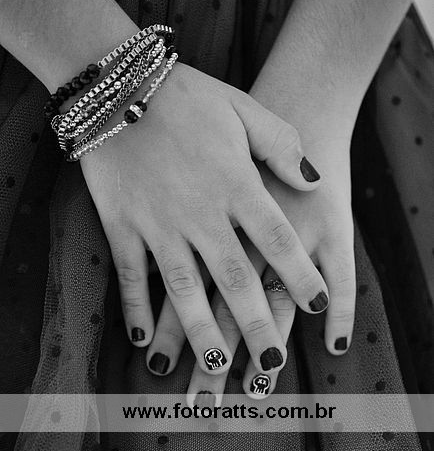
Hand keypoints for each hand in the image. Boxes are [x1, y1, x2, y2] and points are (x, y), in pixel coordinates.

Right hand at [80, 62, 328, 375]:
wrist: (117, 86)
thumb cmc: (185, 98)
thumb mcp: (243, 109)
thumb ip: (282, 145)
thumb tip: (314, 181)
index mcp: (235, 184)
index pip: (277, 239)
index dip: (300, 275)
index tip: (318, 306)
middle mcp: (200, 213)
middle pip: (234, 278)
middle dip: (256, 324)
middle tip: (272, 363)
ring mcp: (158, 224)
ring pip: (183, 289)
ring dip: (200, 330)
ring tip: (216, 363)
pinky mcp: (121, 227)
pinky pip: (131, 276)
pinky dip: (135, 308)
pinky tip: (143, 339)